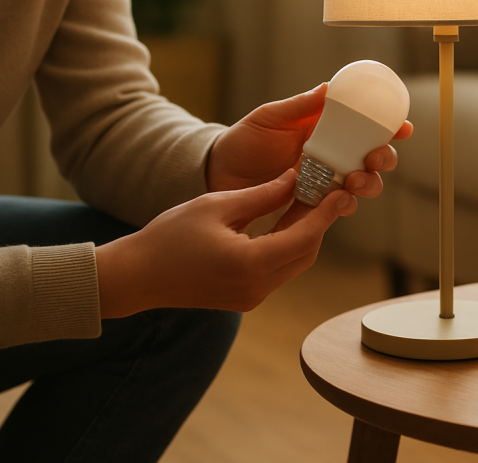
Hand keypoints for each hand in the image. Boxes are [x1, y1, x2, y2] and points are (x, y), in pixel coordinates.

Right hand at [95, 170, 356, 317]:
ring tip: (309, 200)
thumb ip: (263, 194)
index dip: (327, 212)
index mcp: (250, 264)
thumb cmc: (168, 236)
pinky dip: (288, 245)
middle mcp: (257, 287)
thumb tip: (297, 177)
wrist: (135, 277)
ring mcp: (252, 297)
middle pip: (306, 252)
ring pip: (295, 262)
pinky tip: (287, 220)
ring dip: (305, 232)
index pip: (305, 236)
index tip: (342, 190)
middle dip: (319, 221)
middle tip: (328, 189)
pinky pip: (279, 270)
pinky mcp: (245, 299)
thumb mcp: (217, 205)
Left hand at [206, 83, 412, 197]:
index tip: (403, 128)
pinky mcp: (314, 205)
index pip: (366, 127)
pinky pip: (339, 208)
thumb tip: (328, 88)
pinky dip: (345, 206)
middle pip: (374, 158)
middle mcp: (333, 155)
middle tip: (373, 159)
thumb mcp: (270, 117)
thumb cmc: (244, 140)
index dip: (390, 127)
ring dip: (369, 184)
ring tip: (354, 182)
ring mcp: (325, 181)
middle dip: (384, 159)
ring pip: (363, 185)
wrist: (218, 174)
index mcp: (327, 129)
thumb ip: (299, 106)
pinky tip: (339, 203)